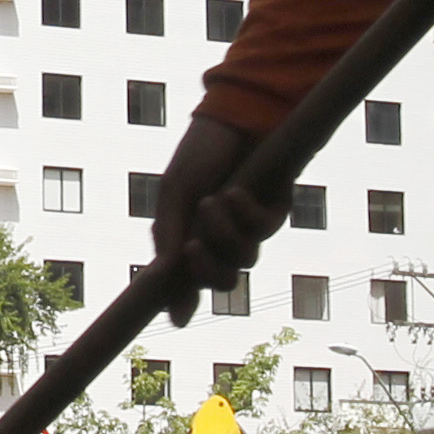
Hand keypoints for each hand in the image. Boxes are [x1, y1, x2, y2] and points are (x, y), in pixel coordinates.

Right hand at [144, 114, 282, 324]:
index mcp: (193, 236)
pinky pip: (263, 232)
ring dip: (224, 233)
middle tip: (191, 248)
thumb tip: (158, 282)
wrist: (236, 116)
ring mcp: (250, 227)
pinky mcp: (275, 212)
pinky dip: (245, 214)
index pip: (190, 282)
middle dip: (207, 271)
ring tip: (213, 200)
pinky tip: (234, 192)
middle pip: (223, 282)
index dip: (185, 302)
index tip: (178, 317)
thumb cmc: (201, 152)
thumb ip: (167, 236)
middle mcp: (224, 238)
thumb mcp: (175, 193)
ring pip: (245, 260)